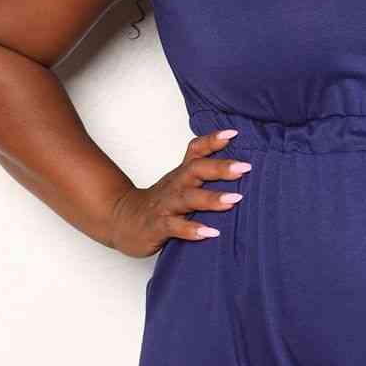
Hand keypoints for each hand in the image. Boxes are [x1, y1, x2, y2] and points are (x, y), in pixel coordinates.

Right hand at [107, 129, 250, 257]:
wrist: (120, 219)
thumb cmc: (160, 202)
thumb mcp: (180, 182)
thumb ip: (203, 172)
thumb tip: (238, 164)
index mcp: (181, 175)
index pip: (195, 151)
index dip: (212, 140)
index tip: (233, 133)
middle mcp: (174, 186)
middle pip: (195, 170)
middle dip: (219, 168)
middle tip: (244, 167)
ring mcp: (165, 206)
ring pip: (187, 198)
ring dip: (211, 199)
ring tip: (234, 200)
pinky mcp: (157, 226)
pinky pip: (174, 227)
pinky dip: (192, 229)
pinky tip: (210, 232)